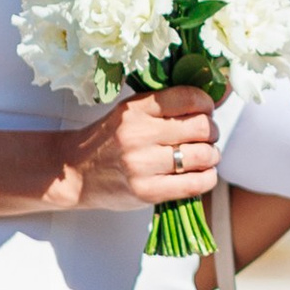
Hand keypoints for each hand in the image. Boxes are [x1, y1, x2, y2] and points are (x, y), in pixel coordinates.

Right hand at [46, 85, 218, 213]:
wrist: (73, 172)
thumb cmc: (107, 140)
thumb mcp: (130, 112)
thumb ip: (166, 105)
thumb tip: (216, 99)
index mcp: (135, 109)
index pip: (189, 97)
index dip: (206, 104)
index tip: (205, 111)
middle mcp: (138, 135)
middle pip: (202, 127)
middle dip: (211, 131)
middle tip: (205, 136)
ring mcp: (142, 165)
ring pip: (203, 155)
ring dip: (211, 156)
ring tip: (203, 157)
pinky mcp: (147, 192)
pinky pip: (195, 184)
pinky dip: (207, 178)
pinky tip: (200, 174)